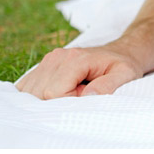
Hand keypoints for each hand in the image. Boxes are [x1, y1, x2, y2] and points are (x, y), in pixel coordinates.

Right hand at [15, 43, 142, 98]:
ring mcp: (48, 61)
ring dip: (48, 99)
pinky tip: (59, 92)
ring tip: (73, 91)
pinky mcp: (44, 66)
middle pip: (40, 94)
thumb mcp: (125, 75)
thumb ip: (108, 85)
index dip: (69, 102)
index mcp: (75, 59)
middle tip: (82, 93)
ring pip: (31, 92)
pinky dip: (39, 96)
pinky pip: (28, 87)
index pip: (55, 93)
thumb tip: (87, 96)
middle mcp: (57, 58)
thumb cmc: (123, 65)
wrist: (121, 52)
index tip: (87, 95)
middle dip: (58, 102)